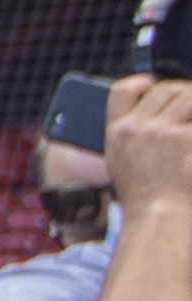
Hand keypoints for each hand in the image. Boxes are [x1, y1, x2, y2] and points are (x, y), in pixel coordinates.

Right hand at [110, 77, 191, 218]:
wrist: (159, 218)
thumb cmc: (144, 198)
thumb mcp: (122, 162)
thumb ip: (133, 137)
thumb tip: (155, 116)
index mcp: (117, 132)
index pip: (123, 91)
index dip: (141, 82)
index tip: (153, 83)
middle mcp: (138, 127)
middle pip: (164, 89)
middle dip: (183, 91)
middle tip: (191, 102)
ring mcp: (164, 132)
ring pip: (188, 97)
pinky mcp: (188, 139)